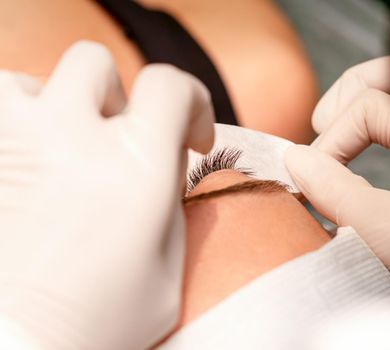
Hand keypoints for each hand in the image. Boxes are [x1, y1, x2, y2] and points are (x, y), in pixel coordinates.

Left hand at [0, 41, 213, 348]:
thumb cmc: (98, 324)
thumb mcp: (167, 267)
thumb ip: (171, 199)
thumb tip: (169, 160)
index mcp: (135, 166)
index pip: (170, 85)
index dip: (192, 102)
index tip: (191, 136)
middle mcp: (71, 138)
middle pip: (95, 65)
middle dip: (117, 98)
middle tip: (117, 139)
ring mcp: (14, 144)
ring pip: (30, 79)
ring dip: (54, 104)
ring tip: (61, 146)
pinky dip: (14, 124)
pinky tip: (27, 159)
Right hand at [286, 56, 389, 288]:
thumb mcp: (387, 229)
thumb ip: (335, 189)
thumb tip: (296, 159)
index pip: (371, 106)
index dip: (333, 137)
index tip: (312, 176)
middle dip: (348, 97)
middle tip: (319, 122)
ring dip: (359, 118)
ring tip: (332, 138)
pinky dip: (372, 139)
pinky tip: (356, 158)